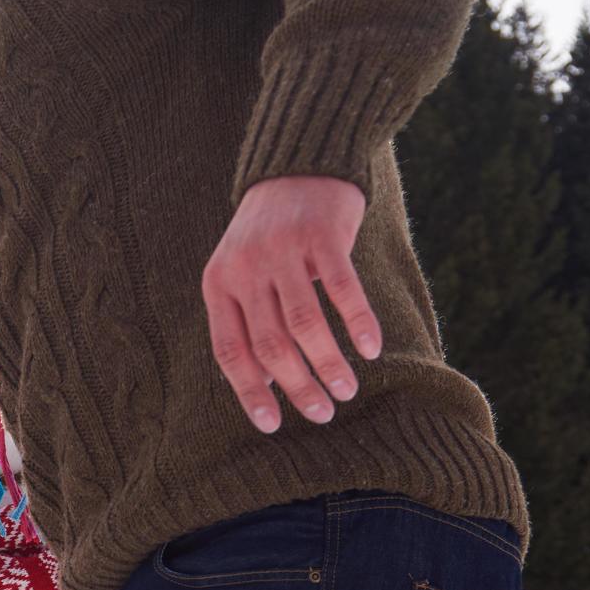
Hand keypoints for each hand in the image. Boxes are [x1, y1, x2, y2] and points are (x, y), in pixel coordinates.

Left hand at [201, 176, 383, 432]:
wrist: (296, 165)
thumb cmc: (270, 234)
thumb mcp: (241, 272)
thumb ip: (246, 319)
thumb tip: (263, 383)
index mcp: (218, 284)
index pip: (230, 351)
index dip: (250, 392)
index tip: (272, 425)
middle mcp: (245, 268)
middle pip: (270, 344)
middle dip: (297, 386)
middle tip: (322, 414)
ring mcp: (283, 250)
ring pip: (305, 323)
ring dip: (329, 363)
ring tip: (346, 391)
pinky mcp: (321, 234)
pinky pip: (342, 290)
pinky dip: (358, 323)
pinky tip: (371, 348)